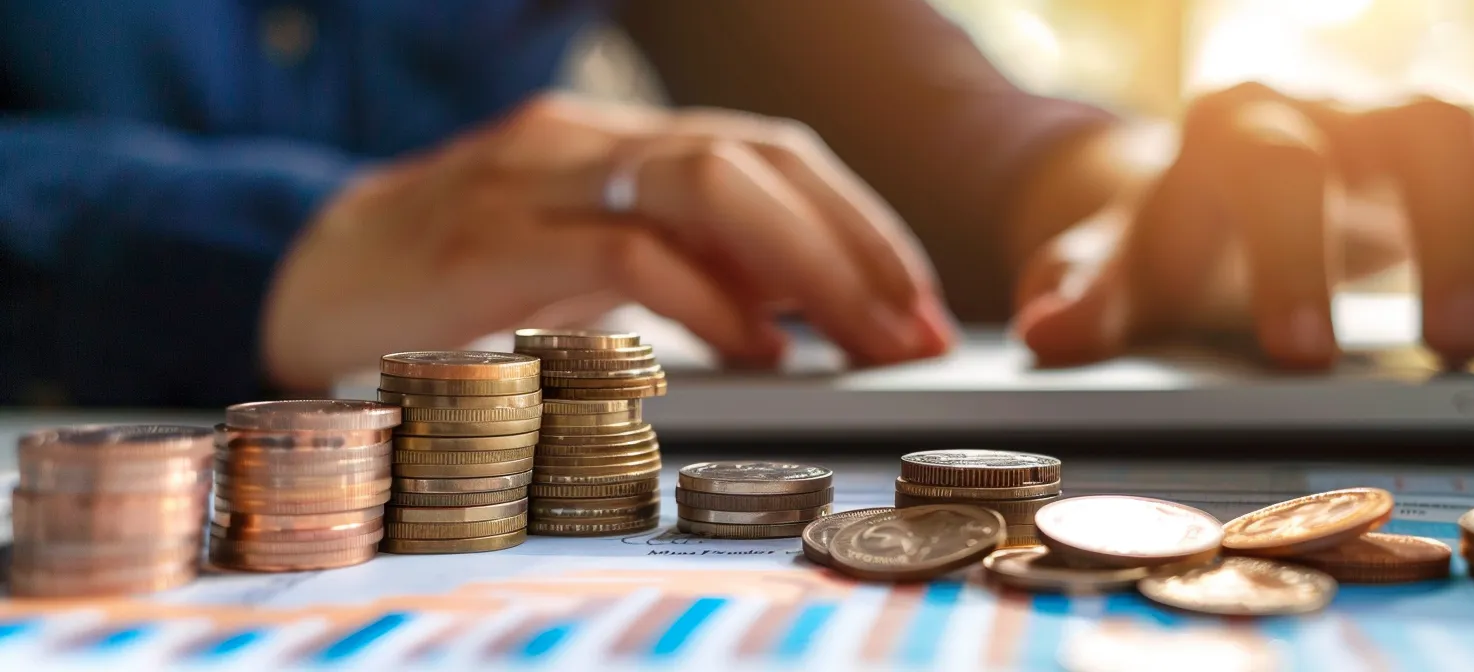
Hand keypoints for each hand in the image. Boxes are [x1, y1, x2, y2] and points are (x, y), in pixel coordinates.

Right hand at [262, 96, 954, 390]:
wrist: (307, 280)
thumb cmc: (461, 280)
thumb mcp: (588, 262)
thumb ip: (683, 265)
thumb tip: (801, 307)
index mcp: (621, 140)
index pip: (768, 153)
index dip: (857, 222)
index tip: (918, 299)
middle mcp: (589, 140)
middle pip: (756, 159)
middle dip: (856, 245)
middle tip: (919, 326)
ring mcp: (538, 180)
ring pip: (707, 185)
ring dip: (810, 266)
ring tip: (867, 339)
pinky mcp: (491, 239)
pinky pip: (628, 253)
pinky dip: (709, 301)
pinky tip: (762, 350)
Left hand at [1012, 83, 1473, 367]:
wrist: (1199, 196)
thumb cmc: (1165, 240)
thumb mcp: (1122, 269)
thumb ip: (1090, 295)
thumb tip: (1048, 327)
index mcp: (1234, 125)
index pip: (1272, 166)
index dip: (1293, 256)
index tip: (1304, 356)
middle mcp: (1328, 107)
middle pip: (1407, 131)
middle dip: (1434, 236)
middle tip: (1449, 349)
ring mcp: (1395, 132)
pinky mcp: (1453, 168)